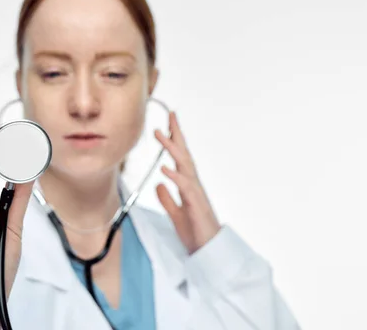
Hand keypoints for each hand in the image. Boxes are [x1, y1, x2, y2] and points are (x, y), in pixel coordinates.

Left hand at [154, 111, 220, 254]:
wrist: (207, 251)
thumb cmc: (195, 232)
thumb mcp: (175, 213)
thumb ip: (167, 199)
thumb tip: (158, 184)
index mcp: (187, 185)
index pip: (180, 158)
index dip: (173, 140)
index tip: (167, 124)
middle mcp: (193, 184)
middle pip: (184, 154)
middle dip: (177, 134)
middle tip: (170, 115)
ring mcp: (195, 193)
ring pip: (184, 165)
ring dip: (172, 149)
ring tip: (160, 135)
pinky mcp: (195, 205)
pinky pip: (184, 188)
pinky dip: (175, 177)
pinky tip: (164, 169)